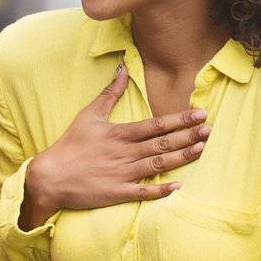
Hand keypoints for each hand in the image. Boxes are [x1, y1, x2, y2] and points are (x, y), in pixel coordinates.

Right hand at [19, 63, 207, 227]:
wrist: (50, 177)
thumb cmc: (70, 145)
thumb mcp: (89, 115)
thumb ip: (110, 93)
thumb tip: (123, 68)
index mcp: (120, 133)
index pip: (156, 124)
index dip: (180, 119)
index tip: (200, 114)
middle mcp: (125, 152)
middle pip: (163, 143)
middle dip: (189, 136)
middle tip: (211, 130)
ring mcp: (122, 173)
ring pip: (158, 164)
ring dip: (182, 157)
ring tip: (202, 149)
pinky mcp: (117, 192)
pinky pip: (144, 192)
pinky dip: (161, 190)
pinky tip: (178, 186)